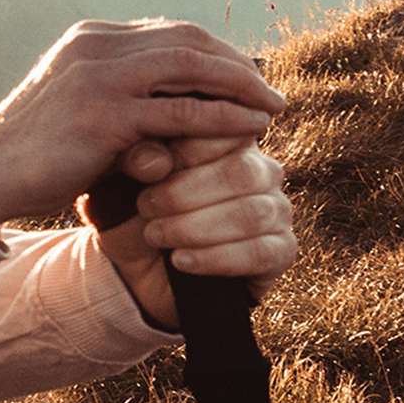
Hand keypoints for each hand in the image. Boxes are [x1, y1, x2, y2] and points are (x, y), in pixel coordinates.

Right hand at [0, 18, 285, 227]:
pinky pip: (182, 112)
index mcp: (90, 39)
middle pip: (188, 40)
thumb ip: (124, 107)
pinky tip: (248, 130)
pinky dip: (223, 119)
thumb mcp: (79, 114)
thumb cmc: (32, 157)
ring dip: (240, 86)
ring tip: (271, 108)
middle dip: (235, 63)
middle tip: (267, 89)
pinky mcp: (105, 116)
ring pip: (191, 67)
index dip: (213, 52)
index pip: (168, 33)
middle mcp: (96, 46)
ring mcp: (100, 78)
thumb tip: (170, 133)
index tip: (243, 77)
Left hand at [83, 134, 297, 329]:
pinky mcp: (282, 251)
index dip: (187, 150)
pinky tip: (180, 261)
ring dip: (196, 227)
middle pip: (242, 172)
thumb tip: (157, 159)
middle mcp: (262, 171)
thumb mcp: (121, 183)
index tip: (149, 171)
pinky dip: (216, 258)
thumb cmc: (134, 215)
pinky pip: (262, 252)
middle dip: (185, 193)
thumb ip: (134, 160)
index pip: (228, 129)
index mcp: (230, 141)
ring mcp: (277, 210)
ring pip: (252, 213)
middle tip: (145, 208)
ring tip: (155, 236)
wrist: (138, 273)